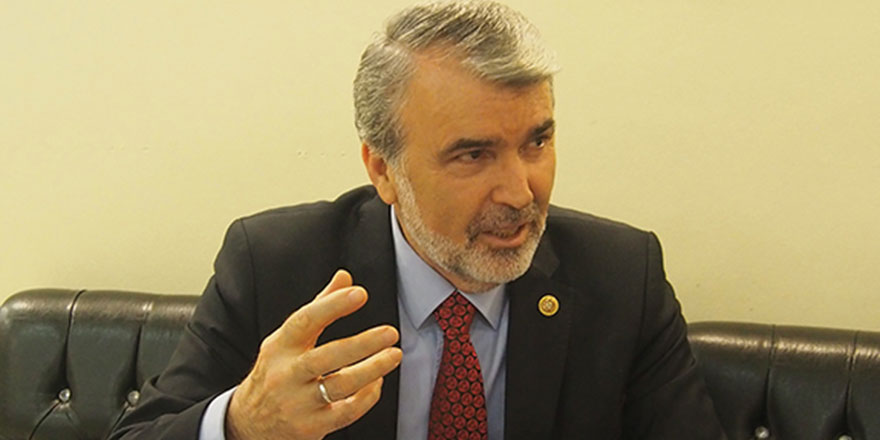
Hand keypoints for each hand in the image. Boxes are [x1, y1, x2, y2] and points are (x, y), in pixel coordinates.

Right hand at [225, 269, 401, 439]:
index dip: (332, 305)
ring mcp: (297, 403)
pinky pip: (346, 412)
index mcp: (280, 346)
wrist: (248, 424)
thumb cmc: (275, 373)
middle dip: (362, 343)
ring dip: (372, 369)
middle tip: (390, 332)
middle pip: (327, 356)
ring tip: (394, 355)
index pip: (305, 320)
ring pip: (340, 385)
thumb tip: (344, 277)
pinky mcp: (310, 427)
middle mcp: (286, 374)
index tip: (360, 293)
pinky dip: (367, 397)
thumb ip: (318, 308)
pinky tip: (377, 382)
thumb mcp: (286, 340)